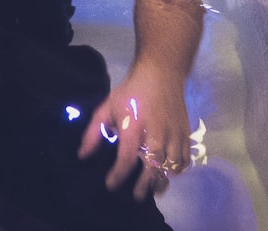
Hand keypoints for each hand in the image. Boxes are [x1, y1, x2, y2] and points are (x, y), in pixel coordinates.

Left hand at [78, 65, 191, 200]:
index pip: (127, 158)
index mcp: (134, 126)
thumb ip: (94, 131)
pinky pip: (185, 157)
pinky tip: (170, 172)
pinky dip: (178, 168)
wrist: (162, 73)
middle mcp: (156, 133)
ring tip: (153, 188)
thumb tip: (82, 155)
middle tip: (136, 195)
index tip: (110, 184)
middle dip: (144, 185)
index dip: (118, 175)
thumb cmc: (132, 91)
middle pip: (153, 167)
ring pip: (171, 165)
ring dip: (162, 179)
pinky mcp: (185, 132)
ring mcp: (173, 133)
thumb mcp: (108, 106)